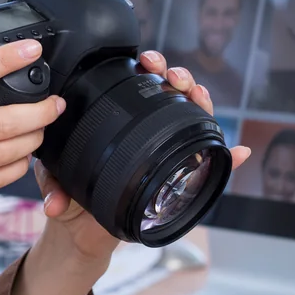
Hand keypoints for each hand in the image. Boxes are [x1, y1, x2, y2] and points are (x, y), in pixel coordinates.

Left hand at [34, 50, 252, 265]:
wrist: (79, 233)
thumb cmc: (71, 196)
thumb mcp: (57, 181)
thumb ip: (54, 185)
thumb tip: (55, 202)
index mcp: (120, 122)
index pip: (141, 86)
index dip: (151, 68)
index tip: (145, 61)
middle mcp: (147, 134)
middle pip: (173, 95)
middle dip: (177, 75)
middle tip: (169, 73)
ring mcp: (166, 153)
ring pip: (194, 119)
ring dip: (201, 100)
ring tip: (194, 92)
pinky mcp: (179, 180)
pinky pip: (210, 167)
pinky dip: (230, 159)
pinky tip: (240, 151)